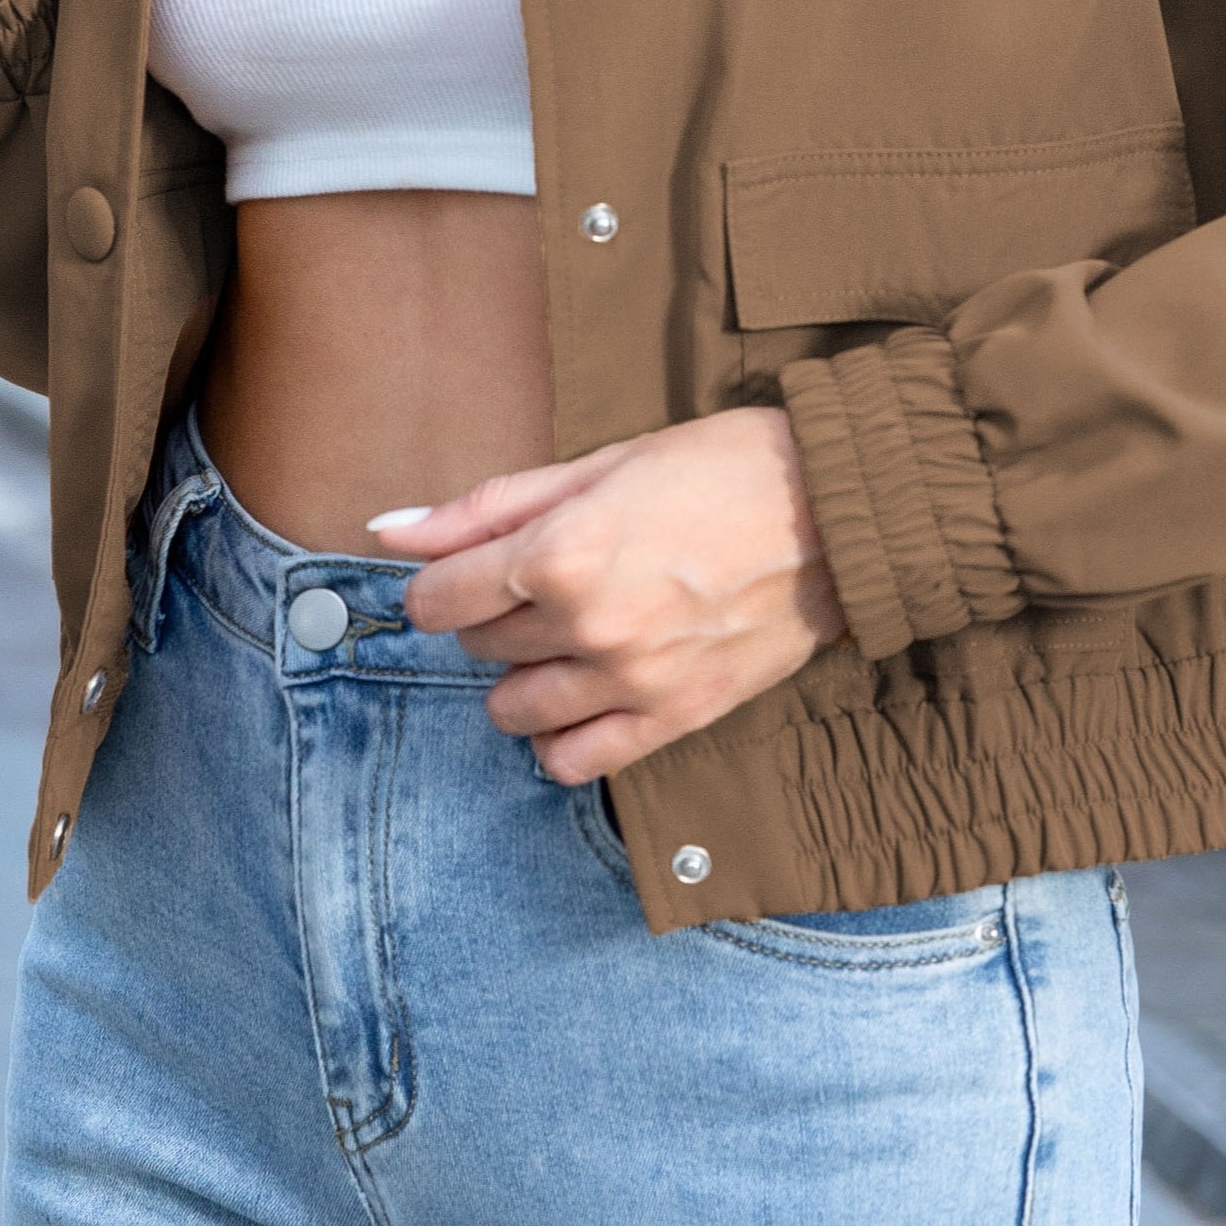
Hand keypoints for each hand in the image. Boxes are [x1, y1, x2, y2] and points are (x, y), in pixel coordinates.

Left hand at [369, 408, 847, 782]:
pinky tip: (582, 696)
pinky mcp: (676, 718)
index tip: (467, 570)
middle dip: (494, 615)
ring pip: (514, 711)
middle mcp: (589, 627)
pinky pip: (577, 761)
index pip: (440, 598)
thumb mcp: (599, 464)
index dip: (442, 581)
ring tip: (568, 636)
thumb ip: (487, 506)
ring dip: (523, 676)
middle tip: (546, 581)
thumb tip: (388, 530)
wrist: (837, 510)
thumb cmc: (722, 469)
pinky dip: (561, 739)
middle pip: (480, 647)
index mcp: (563, 553)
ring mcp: (633, 682)